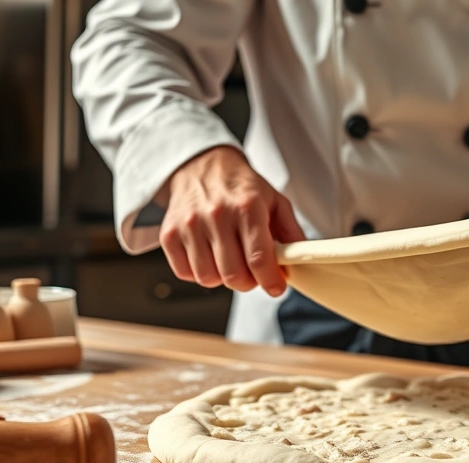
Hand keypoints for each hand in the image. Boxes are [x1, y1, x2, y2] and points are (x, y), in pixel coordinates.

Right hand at [157, 145, 305, 295]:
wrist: (202, 167)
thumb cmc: (241, 188)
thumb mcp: (274, 201)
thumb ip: (291, 232)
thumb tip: (299, 261)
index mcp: (247, 207)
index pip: (259, 258)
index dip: (270, 281)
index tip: (276, 288)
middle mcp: (216, 215)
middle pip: (234, 275)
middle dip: (249, 283)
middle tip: (253, 273)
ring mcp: (189, 225)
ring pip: (209, 278)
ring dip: (223, 278)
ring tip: (230, 261)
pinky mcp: (169, 234)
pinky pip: (185, 273)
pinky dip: (200, 273)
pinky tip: (209, 257)